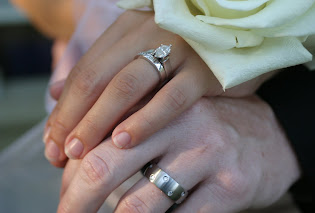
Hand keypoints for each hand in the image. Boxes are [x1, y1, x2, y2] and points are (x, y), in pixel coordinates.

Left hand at [44, 10, 274, 165]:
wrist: (235, 37)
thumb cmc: (179, 53)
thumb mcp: (136, 54)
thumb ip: (99, 70)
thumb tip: (56, 91)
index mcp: (127, 30)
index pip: (85, 71)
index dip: (64, 107)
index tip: (52, 140)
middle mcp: (148, 34)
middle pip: (99, 79)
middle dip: (74, 119)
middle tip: (59, 152)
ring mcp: (178, 51)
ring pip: (128, 86)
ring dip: (99, 121)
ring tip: (81, 152)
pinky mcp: (204, 72)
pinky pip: (171, 98)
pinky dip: (145, 120)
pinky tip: (124, 142)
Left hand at [58, 96, 299, 212]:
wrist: (272, 138)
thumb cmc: (210, 130)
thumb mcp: (173, 115)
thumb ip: (130, 120)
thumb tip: (74, 145)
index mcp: (161, 101)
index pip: (99, 133)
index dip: (72, 165)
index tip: (64, 188)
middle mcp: (184, 123)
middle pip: (108, 164)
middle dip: (77, 199)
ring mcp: (209, 156)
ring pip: (141, 203)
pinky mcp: (230, 188)